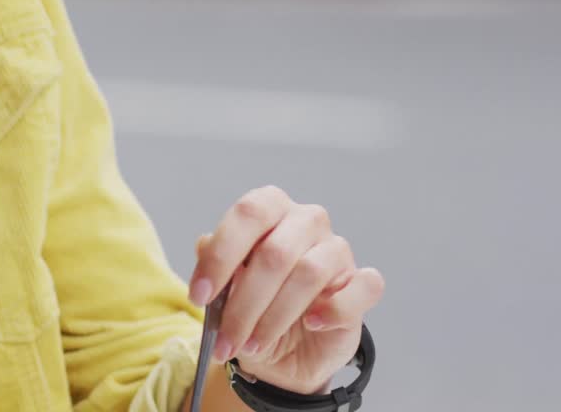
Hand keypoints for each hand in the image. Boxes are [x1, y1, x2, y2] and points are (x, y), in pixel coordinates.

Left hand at [188, 186, 384, 394]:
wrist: (286, 351)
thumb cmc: (253, 307)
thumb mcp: (224, 288)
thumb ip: (214, 263)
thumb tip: (204, 245)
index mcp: (270, 209)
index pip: (248, 214)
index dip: (220, 256)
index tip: (199, 296)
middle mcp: (306, 221)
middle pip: (275, 253)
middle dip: (244, 303)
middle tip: (225, 338)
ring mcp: (337, 250)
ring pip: (309, 273)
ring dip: (274, 317)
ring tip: (253, 344)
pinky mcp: (360, 284)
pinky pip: (361, 287)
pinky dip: (334, 308)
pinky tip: (312, 322)